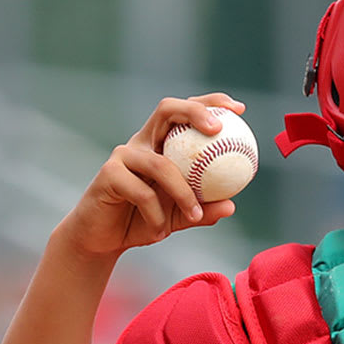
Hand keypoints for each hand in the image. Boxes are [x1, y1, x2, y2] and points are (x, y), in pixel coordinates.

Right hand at [55, 94, 245, 257]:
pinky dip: (156, 215)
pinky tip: (162, 231)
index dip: (210, 103)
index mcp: (161, 144)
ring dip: (183, 193)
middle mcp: (142, 142)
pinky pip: (142, 193)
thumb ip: (202, 211)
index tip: (239, 109)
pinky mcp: (108, 174)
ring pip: (161, 164)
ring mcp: (123, 155)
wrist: (104, 240)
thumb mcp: (179, 217)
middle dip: (194, 111)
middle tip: (217, 129)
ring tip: (194, 216)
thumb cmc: (143, 222)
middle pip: (166, 110)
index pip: (185, 112)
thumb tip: (231, 206)